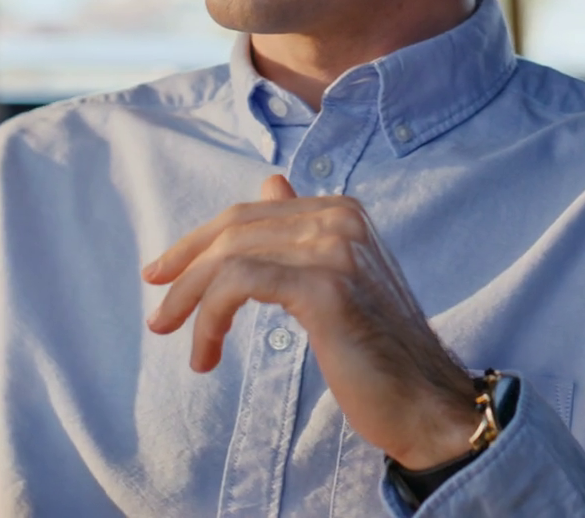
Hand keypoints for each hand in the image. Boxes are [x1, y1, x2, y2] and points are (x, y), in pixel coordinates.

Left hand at [143, 175, 479, 469]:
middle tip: (159, 316)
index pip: (249, 213)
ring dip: (191, 303)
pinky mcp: (325, 286)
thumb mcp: (335, 280)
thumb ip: (302, 231)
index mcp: (341, 210)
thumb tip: (270, 183)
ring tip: (182, 343)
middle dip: (184, 269)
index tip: (163, 276)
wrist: (426, 401)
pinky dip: (209, 319)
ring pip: (231, 257)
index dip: (198, 244)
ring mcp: (335, 247)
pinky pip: (239, 286)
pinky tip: (207, 353)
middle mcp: (340, 217)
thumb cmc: (377, 350)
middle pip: (234, 229)